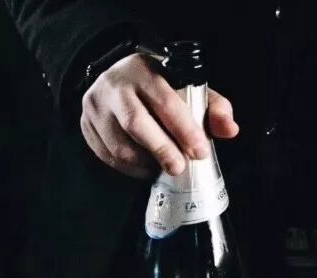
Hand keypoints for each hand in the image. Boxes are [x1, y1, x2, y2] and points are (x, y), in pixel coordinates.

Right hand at [80, 53, 238, 177]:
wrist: (116, 79)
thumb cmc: (158, 88)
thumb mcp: (187, 87)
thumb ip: (212, 107)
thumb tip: (230, 130)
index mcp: (143, 70)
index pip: (165, 102)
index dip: (184, 130)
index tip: (200, 151)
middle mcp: (115, 86)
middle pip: (137, 124)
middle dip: (162, 150)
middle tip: (179, 168)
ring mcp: (96, 107)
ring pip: (120, 146)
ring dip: (145, 164)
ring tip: (161, 168)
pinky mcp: (86, 126)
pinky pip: (108, 156)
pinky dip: (130, 169)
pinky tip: (145, 167)